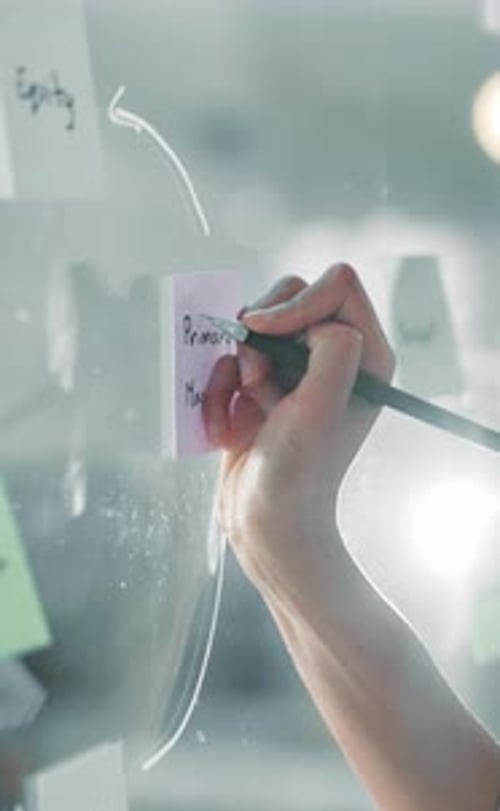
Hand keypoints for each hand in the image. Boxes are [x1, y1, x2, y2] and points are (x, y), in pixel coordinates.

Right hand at [203, 264, 394, 597]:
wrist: (266, 522)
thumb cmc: (298, 474)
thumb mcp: (322, 409)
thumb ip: (333, 349)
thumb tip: (301, 317)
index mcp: (365, 355)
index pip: (336, 284)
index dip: (295, 302)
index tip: (264, 335)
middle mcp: (333, 355)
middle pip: (288, 293)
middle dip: (258, 338)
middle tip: (257, 382)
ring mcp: (294, 369)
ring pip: (249, 327)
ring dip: (232, 370)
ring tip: (243, 412)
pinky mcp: (260, 385)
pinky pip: (226, 360)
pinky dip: (217, 393)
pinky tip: (227, 430)